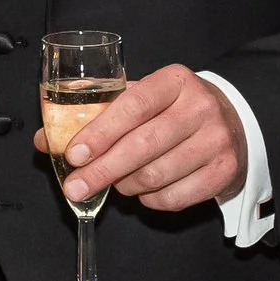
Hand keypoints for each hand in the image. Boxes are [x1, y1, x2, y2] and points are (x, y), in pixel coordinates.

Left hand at [36, 63, 245, 212]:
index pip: (133, 105)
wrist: (233, 122)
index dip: (101, 132)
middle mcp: (201, 107)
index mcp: (175, 81)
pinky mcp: (225, 171)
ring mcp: (217, 140)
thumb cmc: (174, 110)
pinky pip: (175, 197)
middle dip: (102, 170)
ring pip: (156, 175)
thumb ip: (95, 113)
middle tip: (75, 187)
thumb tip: (46, 140)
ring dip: (125, 185)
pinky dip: (150, 200)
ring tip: (116, 182)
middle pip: (143, 145)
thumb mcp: (142, 98)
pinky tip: (144, 190)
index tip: (73, 154)